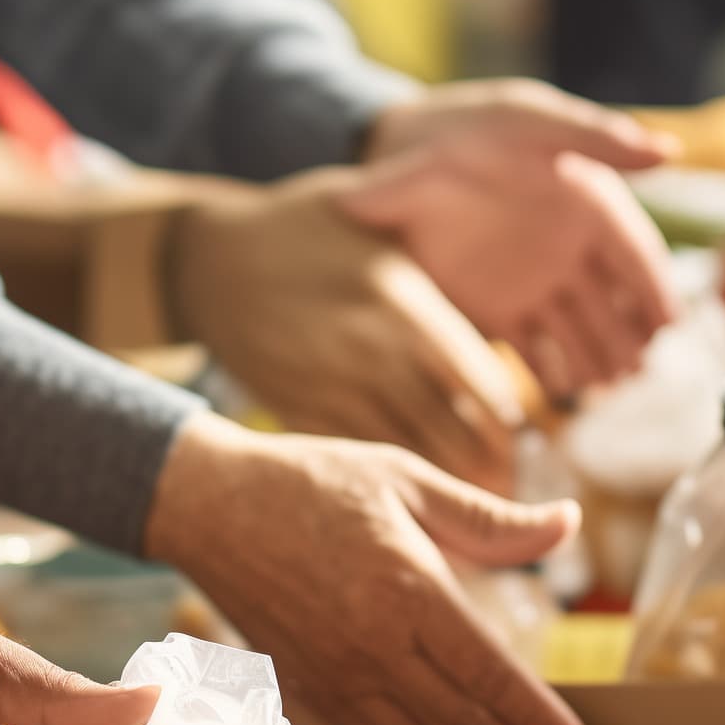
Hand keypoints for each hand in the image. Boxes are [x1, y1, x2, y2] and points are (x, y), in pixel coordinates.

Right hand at [145, 415, 593, 724]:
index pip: (491, 676)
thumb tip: (570, 524)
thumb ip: (491, 518)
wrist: (209, 506)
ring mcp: (339, 679)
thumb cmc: (313, 482)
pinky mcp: (310, 694)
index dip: (539, 720)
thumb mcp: (408, 478)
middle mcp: (376, 648)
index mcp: (411, 590)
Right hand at [169, 170, 528, 489]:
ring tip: (472, 511)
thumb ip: (437, 251)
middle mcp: (370, 354)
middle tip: (509, 490)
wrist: (202, 260)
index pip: (481, 382)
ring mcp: (331, 390)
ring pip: (408, 459)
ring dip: (444, 490)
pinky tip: (408, 504)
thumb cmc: (298, 227)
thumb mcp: (374, 214)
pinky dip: (388, 488)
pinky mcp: (298, 415)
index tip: (523, 441)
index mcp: (402, 304)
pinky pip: (360, 463)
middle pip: (452, 432)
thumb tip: (507, 265)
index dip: (508, 422)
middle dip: (486, 469)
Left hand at [355, 80, 680, 394]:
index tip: (670, 324)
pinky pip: (531, 348)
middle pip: (612, 302)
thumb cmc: (466, 125)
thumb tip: (670, 152)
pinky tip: (560, 395)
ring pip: (577, 331)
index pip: (634, 253)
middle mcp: (568, 249)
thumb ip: (594, 138)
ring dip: (595, 361)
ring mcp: (534, 283)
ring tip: (605, 390)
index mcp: (587, 203)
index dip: (654, 289)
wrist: (390, 154)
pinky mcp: (497, 309)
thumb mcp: (529, 123)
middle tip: (635, 371)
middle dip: (627, 337)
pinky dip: (547, 372)